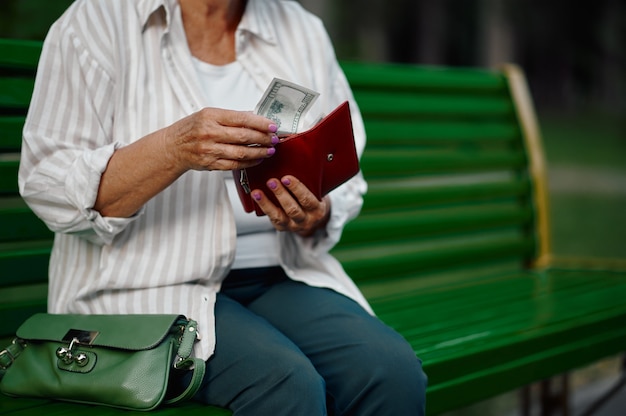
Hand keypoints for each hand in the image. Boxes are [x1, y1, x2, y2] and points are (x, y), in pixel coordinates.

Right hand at [164, 108, 279, 172]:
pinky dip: (249, 163)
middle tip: (275, 138)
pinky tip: (258, 159)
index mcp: (210, 116)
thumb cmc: (192, 128)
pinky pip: (235, 165)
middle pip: (244, 136)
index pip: (241, 118)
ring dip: (259, 152)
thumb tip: (255, 115)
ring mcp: (210, 150)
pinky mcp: (211, 164)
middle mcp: (209, 133)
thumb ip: (231, 116)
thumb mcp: (208, 115)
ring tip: (270, 150)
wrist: (172, 147)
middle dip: (264, 138)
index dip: (260, 123)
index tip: (273, 125)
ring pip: (242, 153)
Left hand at [251, 175, 330, 236]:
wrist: (312, 218)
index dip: (297, 189)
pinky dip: (263, 207)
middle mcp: (306, 220)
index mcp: (318, 210)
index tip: (286, 178)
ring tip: (257, 192)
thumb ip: (310, 180)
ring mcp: (293, 225)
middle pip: (292, 209)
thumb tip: (297, 159)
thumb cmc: (314, 199)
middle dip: (280, 194)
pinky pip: (272, 218)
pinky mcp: (282, 227)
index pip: (307, 200)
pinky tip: (256, 198)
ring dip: (266, 203)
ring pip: (279, 216)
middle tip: (271, 181)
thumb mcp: (317, 191)